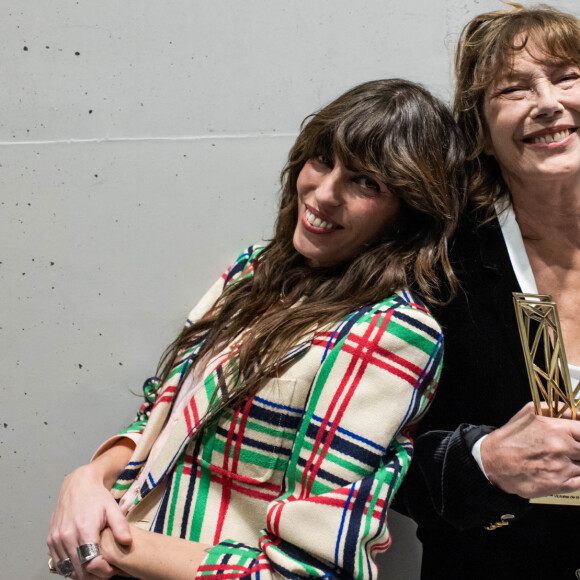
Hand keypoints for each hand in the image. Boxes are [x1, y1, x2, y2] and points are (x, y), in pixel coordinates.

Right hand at [47, 444, 133, 578]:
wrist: (78, 484)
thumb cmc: (97, 496)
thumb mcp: (113, 508)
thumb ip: (121, 526)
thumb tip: (127, 542)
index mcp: (84, 529)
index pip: (91, 563)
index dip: (103, 571)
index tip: (112, 570)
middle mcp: (67, 536)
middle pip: (79, 570)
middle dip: (93, 575)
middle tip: (105, 571)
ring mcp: (56, 539)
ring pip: (67, 569)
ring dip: (81, 573)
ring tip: (95, 568)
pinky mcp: (51, 540)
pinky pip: (59, 563)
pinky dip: (70, 567)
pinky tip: (82, 563)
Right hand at [481, 402, 579, 497]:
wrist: (492, 461)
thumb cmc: (511, 437)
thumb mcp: (529, 412)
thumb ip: (556, 409)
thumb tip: (577, 414)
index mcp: (555, 428)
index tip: (579, 437)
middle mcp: (560, 448)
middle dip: (578, 449)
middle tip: (571, 450)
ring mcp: (559, 468)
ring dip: (577, 463)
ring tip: (561, 460)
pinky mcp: (557, 485)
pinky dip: (576, 477)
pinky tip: (565, 472)